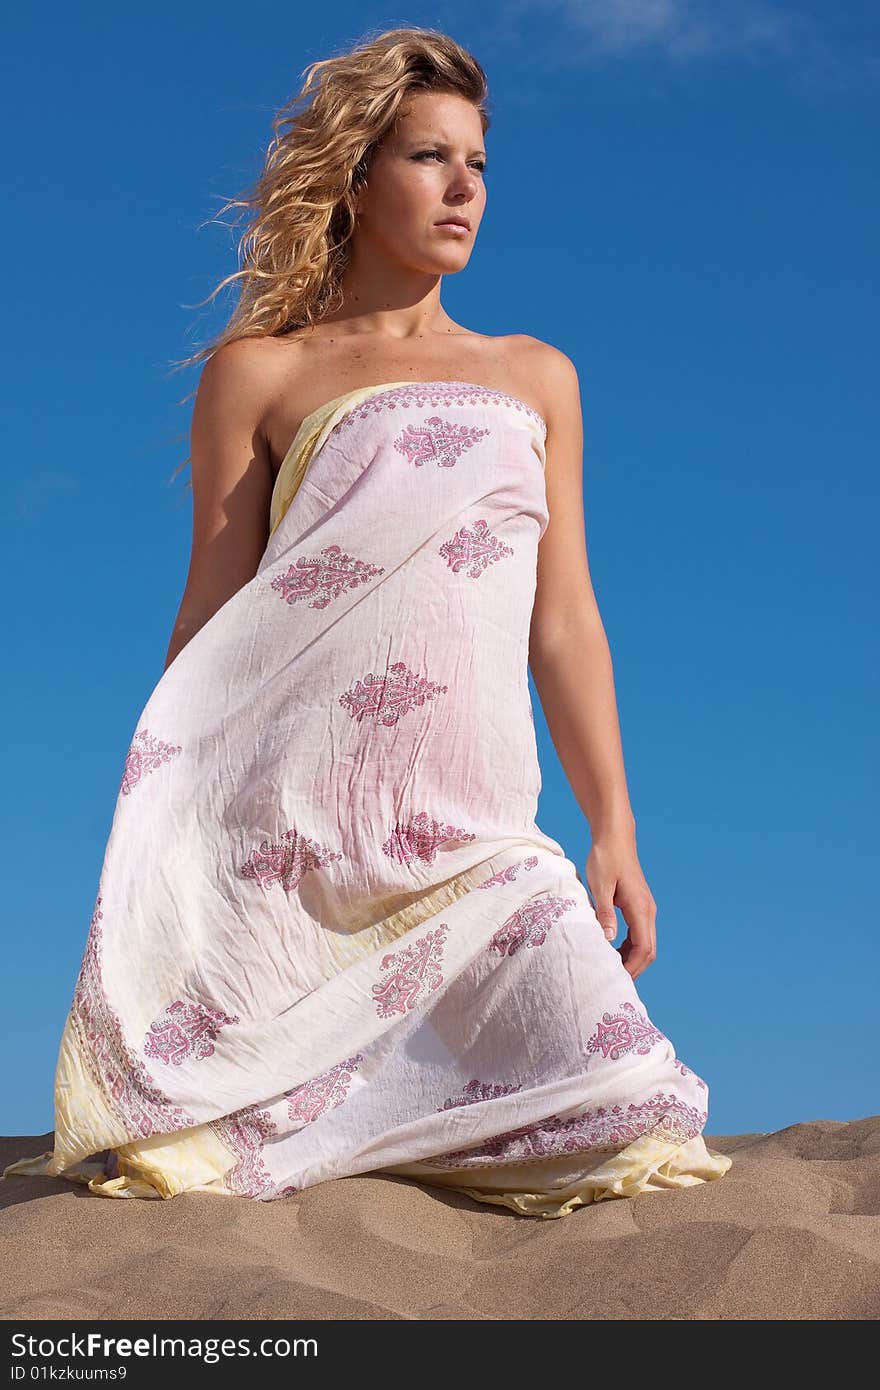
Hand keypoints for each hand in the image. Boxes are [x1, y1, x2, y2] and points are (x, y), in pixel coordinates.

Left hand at [585, 832, 656, 979]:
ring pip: (645, 943)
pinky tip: (613, 950)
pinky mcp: (638, 905)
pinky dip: (629, 947)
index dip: (632, 967)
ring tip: (611, 968)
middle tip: (612, 980)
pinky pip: (639, 933)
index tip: (615, 978)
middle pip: (648, 950)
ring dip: (631, 958)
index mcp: (640, 908)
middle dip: (633, 968)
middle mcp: (648, 910)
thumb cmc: (605, 858)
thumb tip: (608, 940)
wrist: (614, 837)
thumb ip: (604, 913)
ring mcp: (645, 908)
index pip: (643, 947)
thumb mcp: (600, 886)